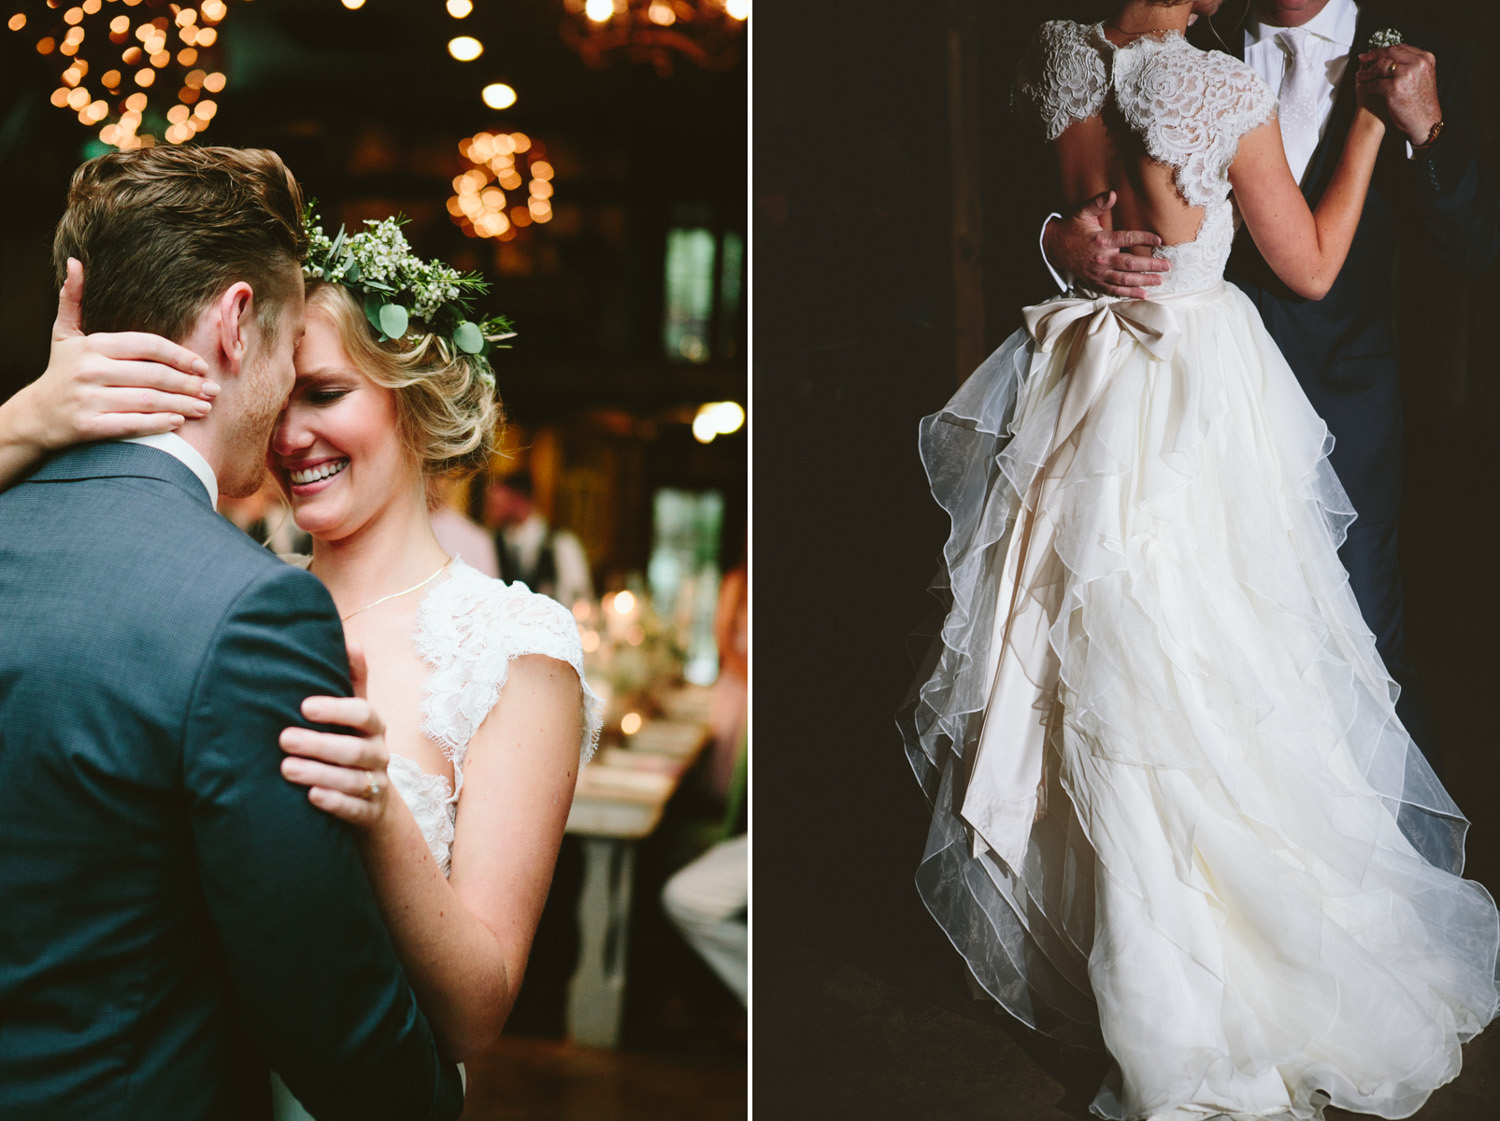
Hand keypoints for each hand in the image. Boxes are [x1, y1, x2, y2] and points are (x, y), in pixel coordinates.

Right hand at [14, 258, 216, 449]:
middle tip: (213, 390)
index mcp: (93, 345)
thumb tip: (75, 262)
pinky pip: (131, 424)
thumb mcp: (64, 334)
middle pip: (153, 374)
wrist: (36, 415)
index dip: (179, 355)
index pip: (147, 345)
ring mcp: (89, 398)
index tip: (202, 366)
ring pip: (147, 400)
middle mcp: (90, 370)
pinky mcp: (88, 425)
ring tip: (205, 407)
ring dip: (182, 404)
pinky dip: (157, 423)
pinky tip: (178, 422)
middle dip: (188, 383)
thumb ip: (73, 300)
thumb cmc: (61, 372)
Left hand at [280, 639, 392, 826]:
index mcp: (373, 728)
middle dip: (320, 744)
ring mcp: (376, 785)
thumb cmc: (354, 748)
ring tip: (288, 769)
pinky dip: (336, 803)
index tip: (304, 707)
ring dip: (321, 774)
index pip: (363, 713)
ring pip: (355, 781)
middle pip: (355, 750)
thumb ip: (353, 680)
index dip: (336, 710)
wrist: (375, 803)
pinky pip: (356, 809)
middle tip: (284, 738)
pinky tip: (312, 798)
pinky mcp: (369, 813)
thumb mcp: (356, 716)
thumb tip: (351, 640)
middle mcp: (378, 755)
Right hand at [1042, 191, 1168, 298]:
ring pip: (1124, 279)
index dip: (1144, 239)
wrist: (1051, 247)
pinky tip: (1143, 294)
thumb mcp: (1081, 212)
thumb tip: (1113, 193)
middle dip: (1150, 265)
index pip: (1127, 239)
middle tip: (1167, 266)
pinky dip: (1128, 293)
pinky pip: (1114, 290)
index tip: (1159, 240)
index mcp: (1101, 240)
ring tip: (1159, 280)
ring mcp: (1098, 272)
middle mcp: (1101, 258)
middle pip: (1130, 264)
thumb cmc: (1070, 228)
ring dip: (1143, 280)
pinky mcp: (1095, 281)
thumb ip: (1098, 203)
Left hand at [1357, 44, 1441, 145]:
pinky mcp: (1394, 88)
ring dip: (1367, 71)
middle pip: (1390, 53)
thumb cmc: (1422, 101)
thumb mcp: (1423, 76)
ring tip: (1360, 75)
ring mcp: (1406, 75)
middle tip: (1362, 58)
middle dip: (1373, 55)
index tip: (1373, 52)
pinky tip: (1363, 87)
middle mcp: (1417, 63)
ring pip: (1381, 66)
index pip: (1401, 48)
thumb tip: (1393, 56)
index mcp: (1425, 58)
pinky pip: (1375, 83)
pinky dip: (1367, 86)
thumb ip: (1412, 64)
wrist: (1425, 120)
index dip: (1385, 49)